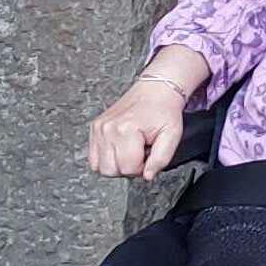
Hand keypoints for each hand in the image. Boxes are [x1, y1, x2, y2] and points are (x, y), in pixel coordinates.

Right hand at [87, 44, 207, 178]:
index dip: (141, 168)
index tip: (148, 154)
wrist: (156, 90)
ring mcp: (99, 128)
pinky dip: (107, 157)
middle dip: (128, 168)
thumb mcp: (172, 135)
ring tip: (130, 150)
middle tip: (140, 153)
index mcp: (126, 129)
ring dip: (116, 164)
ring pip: (99, 167)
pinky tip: (121, 148)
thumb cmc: (164, 110)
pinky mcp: (95, 128)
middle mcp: (108, 128)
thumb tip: (147, 176)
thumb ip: (161, 159)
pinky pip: (93, 157)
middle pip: (110, 170)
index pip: (127, 169)